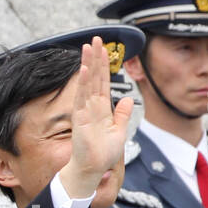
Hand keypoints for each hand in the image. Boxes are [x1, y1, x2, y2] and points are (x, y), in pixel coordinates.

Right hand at [60, 37, 133, 198]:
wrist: (93, 169)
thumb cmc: (103, 154)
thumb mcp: (119, 132)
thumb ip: (122, 115)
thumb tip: (127, 100)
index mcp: (102, 109)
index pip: (103, 82)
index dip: (104, 65)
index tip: (104, 49)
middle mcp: (92, 107)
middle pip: (95, 77)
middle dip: (96, 58)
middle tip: (96, 39)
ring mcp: (85, 111)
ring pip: (87, 83)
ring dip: (88, 64)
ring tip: (88, 47)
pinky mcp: (81, 119)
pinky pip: (82, 98)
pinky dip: (83, 84)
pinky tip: (84, 70)